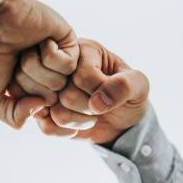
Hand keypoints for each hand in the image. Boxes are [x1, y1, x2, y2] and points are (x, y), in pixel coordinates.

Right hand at [0, 0, 78, 127]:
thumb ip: (12, 118)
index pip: (43, 116)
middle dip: (28, 84)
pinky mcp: (71, 43)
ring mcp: (61, 61)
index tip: (11, 86)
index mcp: (32, 92)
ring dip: (36, 68)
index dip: (26, 104)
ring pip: (60, 84)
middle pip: (51, 101)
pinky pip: (69, 66)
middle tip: (15, 63)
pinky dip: (48, 55)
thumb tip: (41, 109)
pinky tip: (39, 41)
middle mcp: (49, 78)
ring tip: (25, 50)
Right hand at [26, 39, 148, 144]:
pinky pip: (48, 128)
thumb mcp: (139, 86)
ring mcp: (49, 90)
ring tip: (91, 115)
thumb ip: (125, 85)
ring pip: (57, 112)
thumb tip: (97, 103)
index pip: (82, 74)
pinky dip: (67, 132)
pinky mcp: (43, 112)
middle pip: (66, 93)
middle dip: (90, 107)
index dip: (99, 90)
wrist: (122, 121)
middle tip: (100, 106)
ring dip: (80, 121)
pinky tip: (77, 126)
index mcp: (84, 50)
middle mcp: (60, 67)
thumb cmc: (130, 96)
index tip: (110, 91)